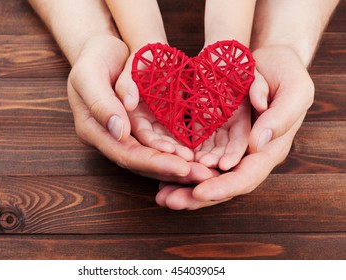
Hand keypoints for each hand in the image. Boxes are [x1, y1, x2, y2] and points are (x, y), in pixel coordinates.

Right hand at [67, 35, 212, 182]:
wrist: (104, 49)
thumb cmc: (93, 58)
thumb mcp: (90, 74)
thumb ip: (101, 102)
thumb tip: (118, 131)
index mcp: (93, 130)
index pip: (125, 153)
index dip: (153, 163)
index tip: (181, 166)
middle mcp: (110, 138)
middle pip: (141, 162)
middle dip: (171, 170)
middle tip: (201, 176)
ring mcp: (126, 134)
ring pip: (151, 157)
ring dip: (177, 166)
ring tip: (203, 172)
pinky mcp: (140, 126)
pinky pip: (159, 142)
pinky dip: (176, 151)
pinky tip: (196, 157)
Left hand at [156, 46, 313, 209]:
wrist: (271, 60)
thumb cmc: (287, 72)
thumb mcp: (294, 89)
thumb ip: (280, 117)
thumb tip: (257, 144)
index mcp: (270, 148)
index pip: (246, 176)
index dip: (223, 187)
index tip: (199, 192)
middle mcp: (248, 154)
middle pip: (222, 183)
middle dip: (196, 195)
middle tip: (169, 201)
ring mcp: (230, 146)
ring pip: (207, 173)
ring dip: (183, 185)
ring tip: (161, 195)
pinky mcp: (216, 135)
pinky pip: (197, 155)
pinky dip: (181, 165)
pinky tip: (161, 173)